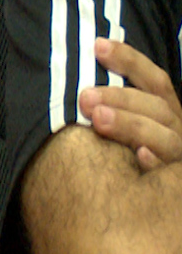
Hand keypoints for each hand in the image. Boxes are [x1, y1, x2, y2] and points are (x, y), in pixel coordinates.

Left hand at [80, 37, 181, 170]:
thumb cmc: (126, 152)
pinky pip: (169, 174)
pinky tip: (141, 155)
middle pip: (157, 108)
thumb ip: (112, 102)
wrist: (153, 207)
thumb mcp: (126, 120)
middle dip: (121, 98)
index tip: (97, 46)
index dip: (129, 60)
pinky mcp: (175, 183)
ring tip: (99, 119)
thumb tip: (81, 67)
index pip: (155, 81)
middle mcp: (177, 131)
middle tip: (85, 97)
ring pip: (165, 138)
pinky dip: (155, 162)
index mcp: (166, 112)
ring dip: (132, 125)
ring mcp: (178, 158)